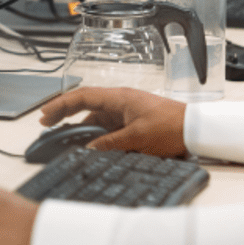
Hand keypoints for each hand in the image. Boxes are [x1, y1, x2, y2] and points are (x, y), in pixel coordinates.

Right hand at [39, 87, 187, 156]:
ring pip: (95, 117)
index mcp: (119, 98)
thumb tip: (88, 148)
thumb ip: (110, 143)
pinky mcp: (133, 122)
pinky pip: (107, 127)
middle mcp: (120, 102)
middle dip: (64, 113)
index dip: (61, 104)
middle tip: (47, 124)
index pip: (82, 96)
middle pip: (85, 105)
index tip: (45, 114)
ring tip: (65, 139)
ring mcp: (126, 112)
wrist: (198, 130)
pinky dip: (95, 135)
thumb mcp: (138, 138)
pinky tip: (90, 145)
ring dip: (80, 127)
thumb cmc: (173, 126)